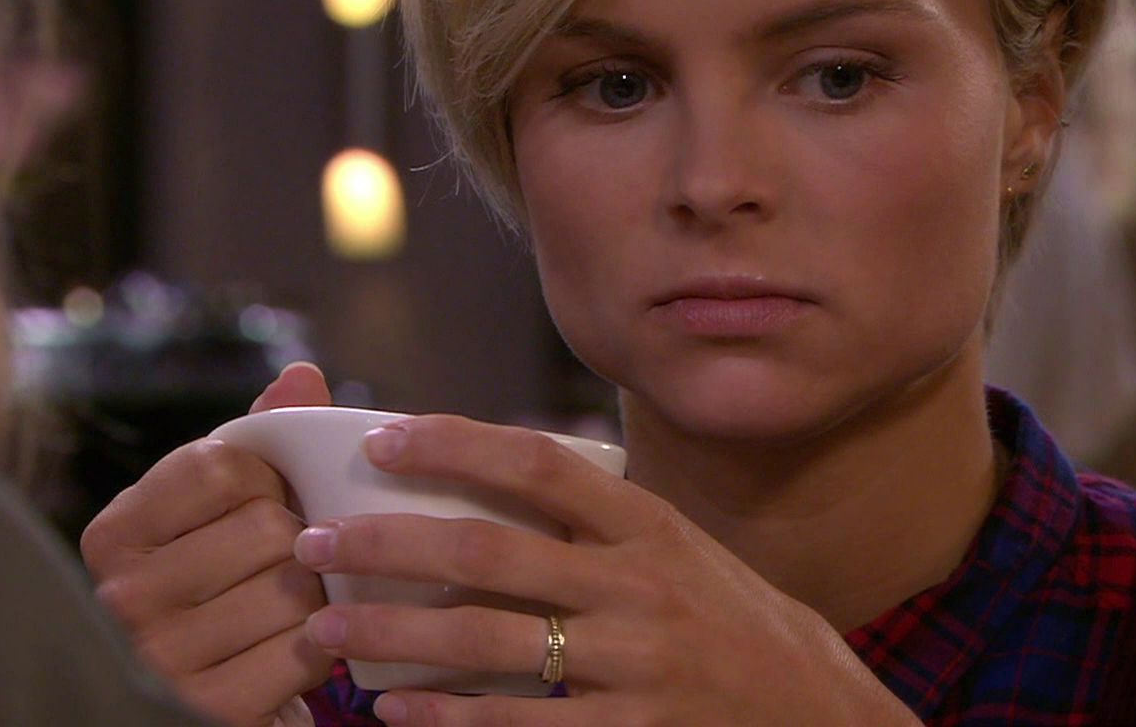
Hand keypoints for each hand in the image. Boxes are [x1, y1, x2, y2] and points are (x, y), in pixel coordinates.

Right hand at [81, 363, 338, 726]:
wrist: (211, 700)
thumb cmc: (222, 587)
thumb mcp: (224, 509)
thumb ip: (259, 441)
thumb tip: (301, 376)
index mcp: (114, 533)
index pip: (224, 465)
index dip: (270, 478)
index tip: (265, 503)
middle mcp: (121, 595)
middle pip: (268, 527)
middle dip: (300, 541)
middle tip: (288, 564)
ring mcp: (161, 657)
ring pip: (295, 588)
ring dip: (315, 597)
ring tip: (291, 608)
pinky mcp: (208, 708)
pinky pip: (306, 649)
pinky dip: (319, 647)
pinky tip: (294, 650)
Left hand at [290, 416, 921, 726]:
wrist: (821, 718)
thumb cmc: (740, 627)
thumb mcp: (685, 553)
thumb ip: (603, 525)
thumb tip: (501, 482)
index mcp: (651, 526)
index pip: (541, 464)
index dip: (458, 444)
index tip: (384, 437)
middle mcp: (640, 588)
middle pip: (491, 553)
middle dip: (388, 544)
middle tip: (314, 541)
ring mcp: (636, 665)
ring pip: (490, 644)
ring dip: (395, 636)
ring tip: (326, 630)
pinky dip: (450, 718)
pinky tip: (396, 711)